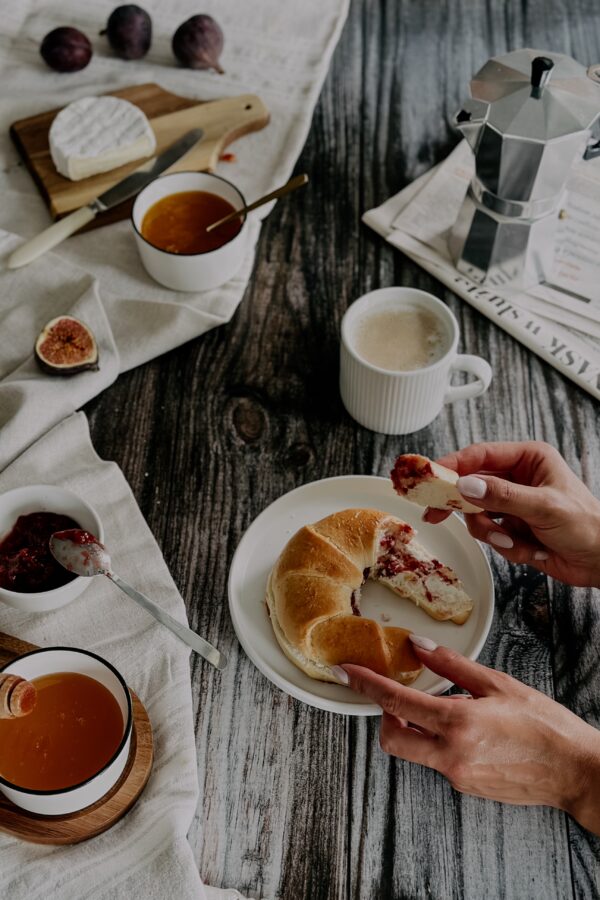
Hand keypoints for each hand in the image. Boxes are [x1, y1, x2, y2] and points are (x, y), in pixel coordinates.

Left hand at [338, 639, 599, 834]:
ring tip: (446, 709)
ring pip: (413, 751)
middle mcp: (450, 756)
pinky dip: (438, 742)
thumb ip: (452, 666)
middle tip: (398, 697)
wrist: (574, 772)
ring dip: (414, 728)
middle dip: (384, 717)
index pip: (395, 704)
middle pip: (391, 739)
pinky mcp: (465, 787)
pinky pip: (437, 761)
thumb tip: (419, 646)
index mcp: (457, 724)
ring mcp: (456, 776)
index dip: (366, 686)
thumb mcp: (498, 684)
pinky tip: (466, 729)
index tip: (346, 673)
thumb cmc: (544, 726)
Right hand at [423, 441, 599, 586]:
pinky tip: (530, 549)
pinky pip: (490, 535)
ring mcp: (512, 503)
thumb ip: (503, 497)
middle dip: (463, 506)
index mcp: (529, 459)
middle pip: (471, 486)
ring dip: (492, 532)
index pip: (480, 456)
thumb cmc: (588, 526)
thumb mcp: (544, 506)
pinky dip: (506, 546)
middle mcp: (517, 478)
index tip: (431, 476)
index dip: (453, 465)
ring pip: (477, 515)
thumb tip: (467, 486)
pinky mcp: (511, 527)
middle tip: (435, 513)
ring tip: (514, 540)